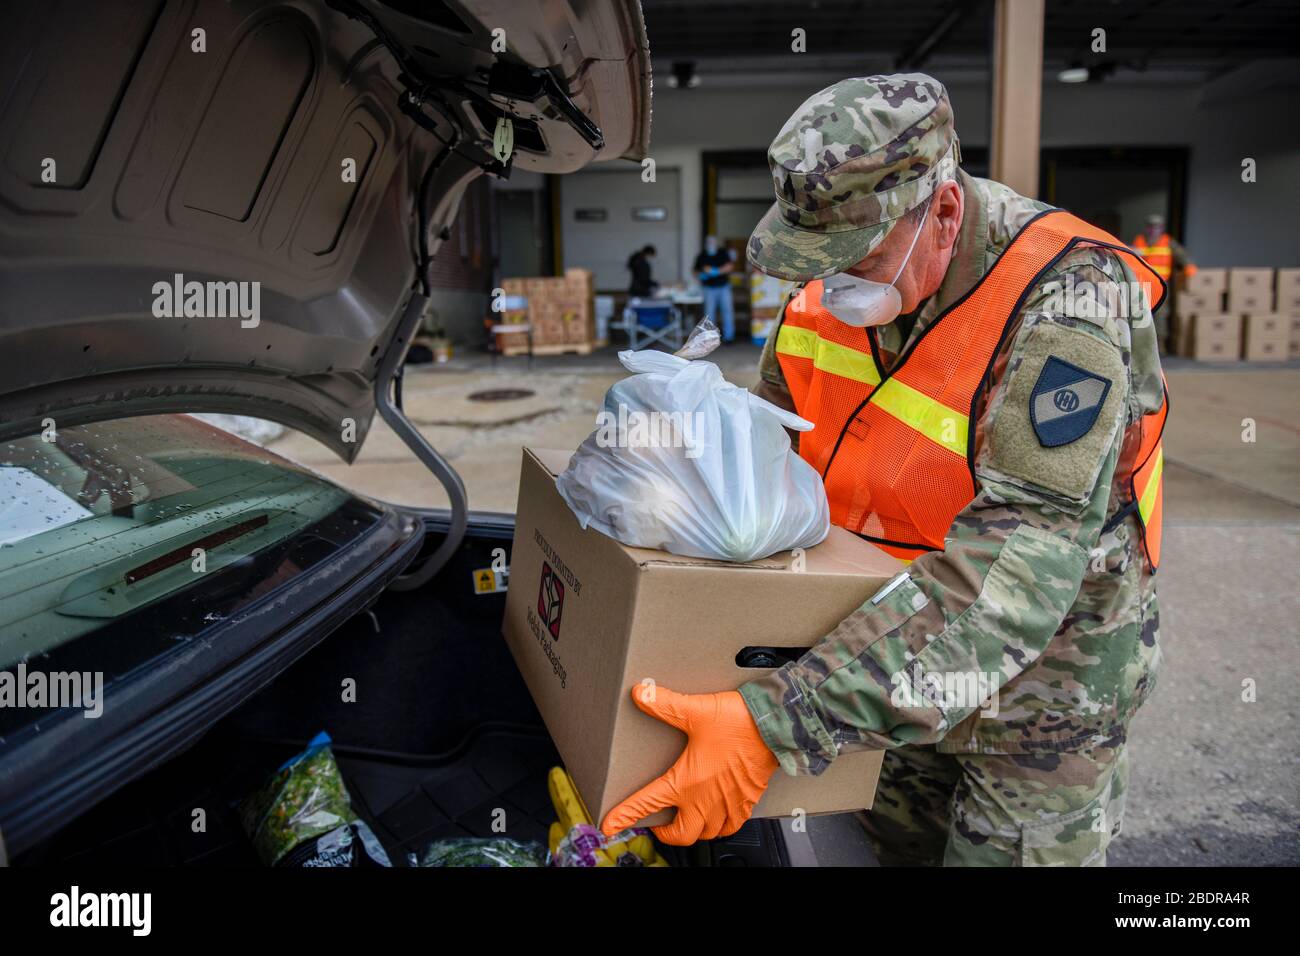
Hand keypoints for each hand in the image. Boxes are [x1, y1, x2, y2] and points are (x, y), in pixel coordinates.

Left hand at [599, 684, 778, 844]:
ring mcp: (728, 803)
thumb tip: (643, 694)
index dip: (625, 816)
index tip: (610, 825)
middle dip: (665, 834)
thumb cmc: (739, 722)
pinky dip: (722, 828)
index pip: (647, 803)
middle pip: (681, 834)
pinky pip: (733, 827)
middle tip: (657, 826)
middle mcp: (706, 799)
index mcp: (687, 782)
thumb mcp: (695, 710)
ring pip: (707, 834)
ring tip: (686, 822)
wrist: (775, 727)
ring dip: (693, 831)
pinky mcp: (747, 801)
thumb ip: (665, 704)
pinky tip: (719, 818)